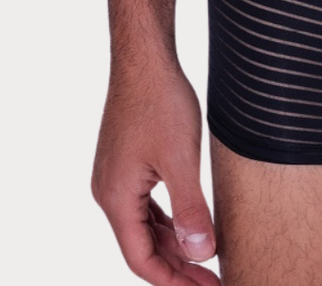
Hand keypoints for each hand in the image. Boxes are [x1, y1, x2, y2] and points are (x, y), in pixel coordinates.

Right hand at [92, 59, 218, 282]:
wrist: (144, 58)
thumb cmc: (160, 102)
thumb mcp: (181, 159)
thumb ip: (191, 209)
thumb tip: (201, 254)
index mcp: (115, 198)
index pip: (140, 259)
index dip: (172, 281)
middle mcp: (108, 192)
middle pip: (142, 246)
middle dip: (177, 267)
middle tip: (213, 281)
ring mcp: (115, 177)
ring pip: (144, 226)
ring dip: (173, 245)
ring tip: (206, 261)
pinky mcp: (125, 163)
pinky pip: (145, 205)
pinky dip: (166, 221)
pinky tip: (189, 227)